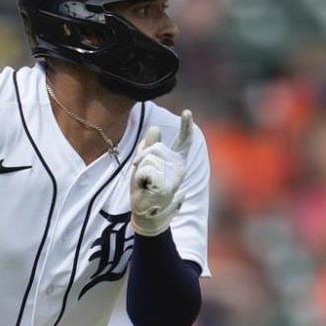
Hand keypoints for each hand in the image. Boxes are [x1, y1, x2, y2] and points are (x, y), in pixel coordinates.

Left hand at [130, 109, 192, 236]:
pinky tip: (144, 188)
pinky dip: (139, 177)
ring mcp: (173, 178)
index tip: (187, 112)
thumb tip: (155, 127)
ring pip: (149, 158)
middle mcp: (178, 168)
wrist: (144, 213)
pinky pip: (145, 170)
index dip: (186, 127)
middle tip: (139, 171)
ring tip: (144, 182)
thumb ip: (149, 147)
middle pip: (156, 148)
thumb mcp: (144, 164)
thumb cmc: (145, 189)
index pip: (183, 142)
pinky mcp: (165, 186)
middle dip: (143, 156)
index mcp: (176, 162)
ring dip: (139, 168)